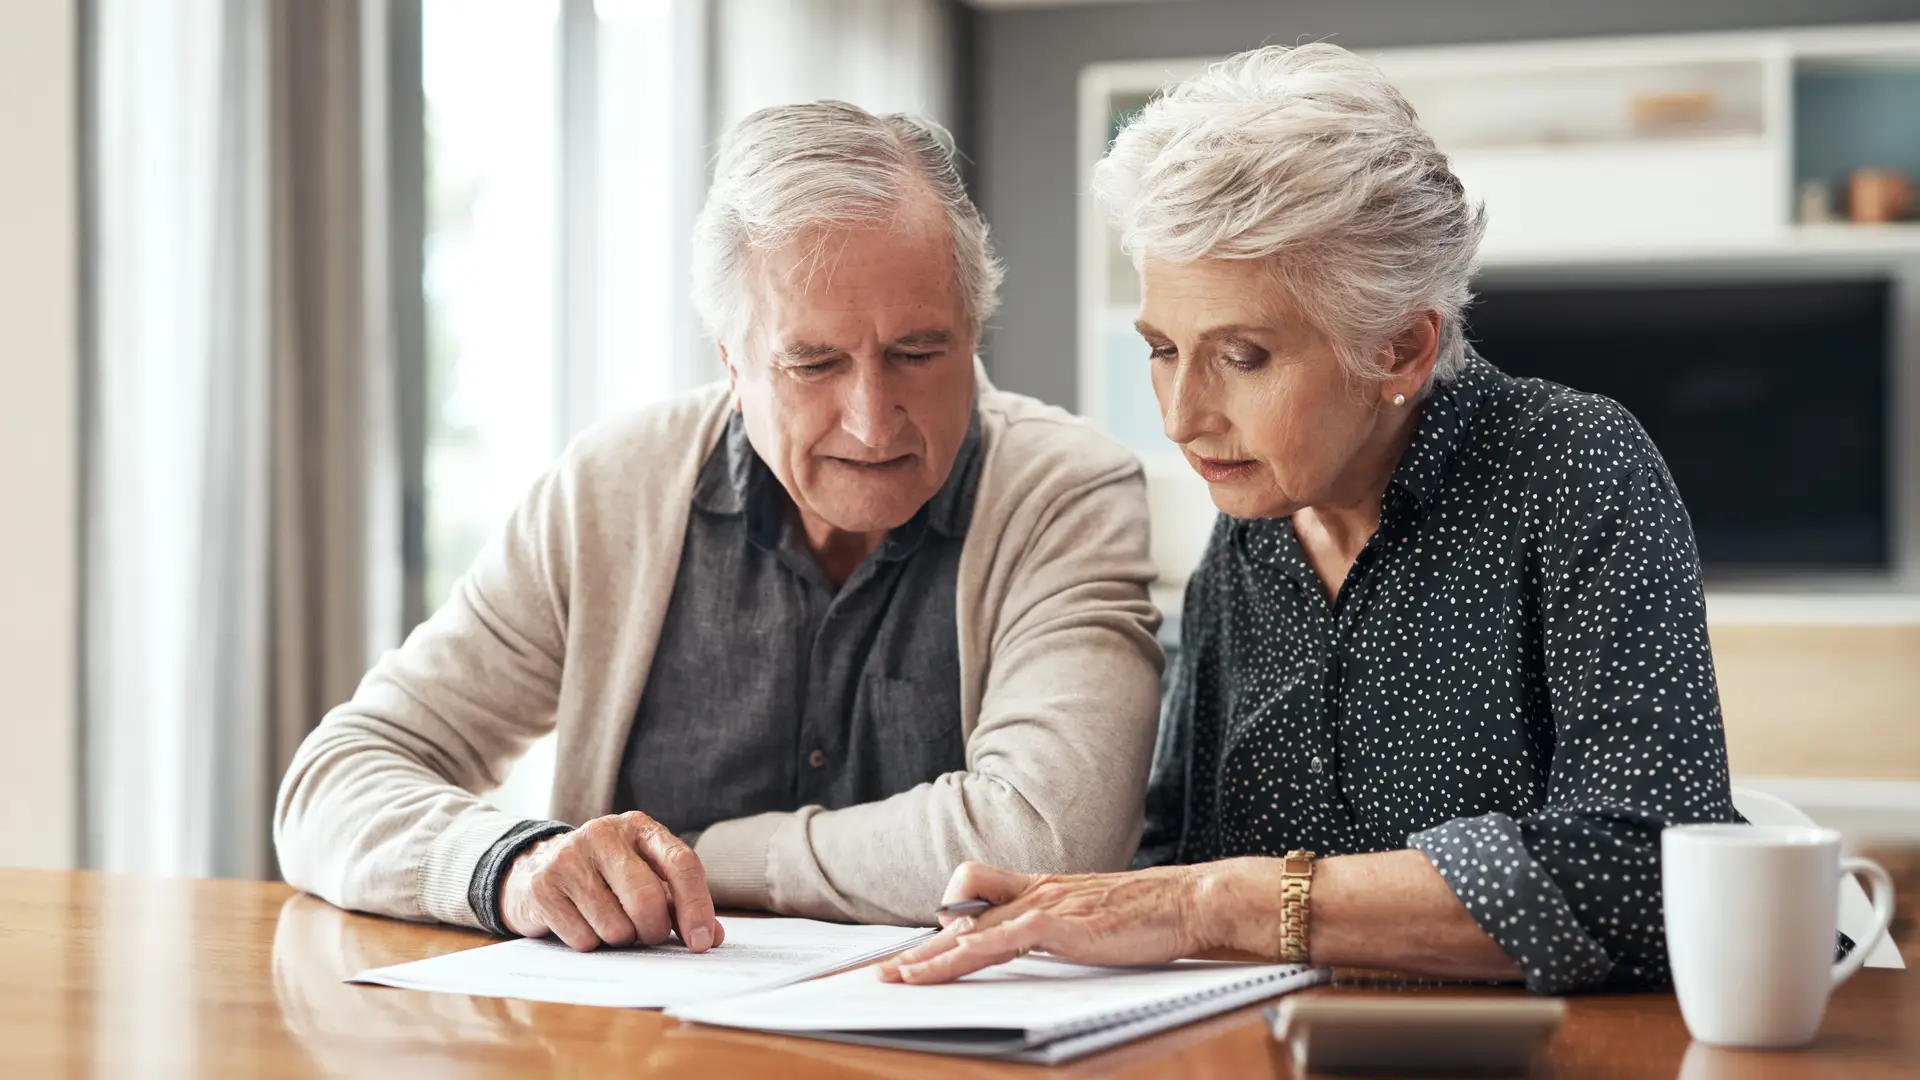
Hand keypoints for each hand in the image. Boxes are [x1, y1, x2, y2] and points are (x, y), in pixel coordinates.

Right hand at [499, 811, 724, 953]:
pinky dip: (591, 944)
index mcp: (639, 828)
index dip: (697, 907)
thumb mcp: (644, 877)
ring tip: (609, 923)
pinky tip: (581, 924)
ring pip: (616, 926)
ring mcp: (570, 858)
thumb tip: (711, 937)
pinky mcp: (544, 886)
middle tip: (647, 936)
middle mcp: (604, 834)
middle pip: (647, 900)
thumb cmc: (603, 878)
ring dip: (620, 939)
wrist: (534, 869)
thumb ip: (679, 904)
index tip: (700, 942)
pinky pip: (584, 939)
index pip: (681, 863)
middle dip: (653, 931)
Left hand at [875, 861, 1210, 984]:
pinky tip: (949, 966)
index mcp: (1044, 891)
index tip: (920, 951)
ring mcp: (1047, 905)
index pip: (978, 901)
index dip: (945, 926)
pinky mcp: (1061, 923)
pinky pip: (1001, 938)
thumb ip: (1062, 929)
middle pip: (962, 917)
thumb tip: (1039, 945)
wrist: (1189, 900)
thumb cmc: (1150, 914)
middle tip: (888, 973)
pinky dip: (969, 953)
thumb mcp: (1094, 919)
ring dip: (932, 956)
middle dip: (923, 949)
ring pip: (971, 929)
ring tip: (901, 979)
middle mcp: (1037, 892)